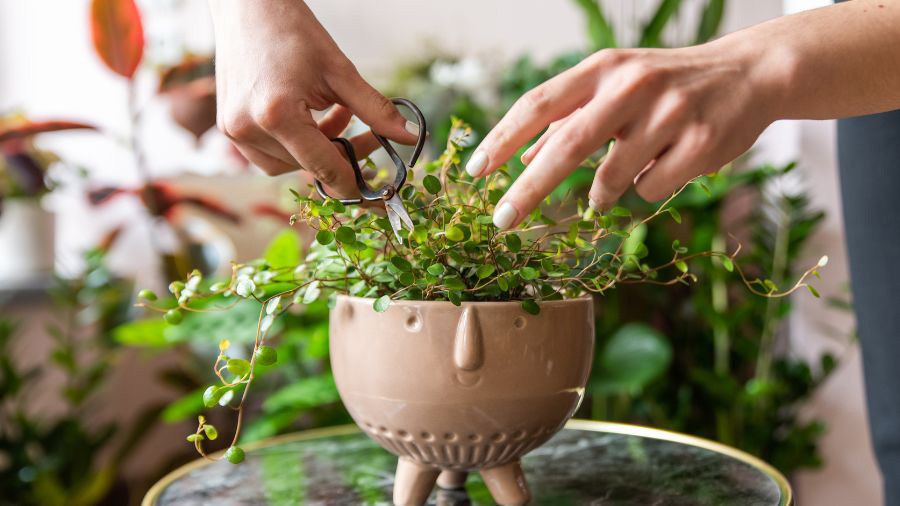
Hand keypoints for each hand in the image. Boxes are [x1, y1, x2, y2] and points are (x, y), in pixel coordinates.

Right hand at [208, 0, 418, 197]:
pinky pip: (268, 155)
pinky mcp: (229, 128)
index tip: (374, 189)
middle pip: (307, 166)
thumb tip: (409, 137)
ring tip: (337, 115)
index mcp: (278, 115)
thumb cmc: (292, 30)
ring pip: (287, 165)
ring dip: (317, 150)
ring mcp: (234, 131)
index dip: (352, 182)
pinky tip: (311, 117)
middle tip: (368, 137)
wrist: (247, 7)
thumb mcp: (340, 71)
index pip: (323, 166)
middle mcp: (249, 129)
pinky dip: (295, 145)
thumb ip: (375, 110)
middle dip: (340, 156)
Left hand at [467, 41, 784, 228]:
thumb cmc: (665, 85)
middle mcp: (632, 86)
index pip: (538, 104)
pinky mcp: (701, 144)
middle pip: (567, 146)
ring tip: (614, 181)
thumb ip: (566, 120)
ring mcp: (669, 114)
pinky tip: (666, 165)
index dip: (501, 139)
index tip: (474, 171)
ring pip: (611, 180)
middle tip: (501, 220)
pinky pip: (650, 191)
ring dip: (601, 193)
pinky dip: (646, 189)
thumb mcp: (613, 87)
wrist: (750, 72)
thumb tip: (517, 160)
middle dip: (528, 190)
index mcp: (602, 69)